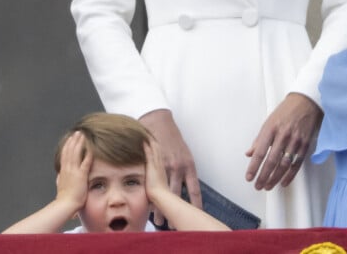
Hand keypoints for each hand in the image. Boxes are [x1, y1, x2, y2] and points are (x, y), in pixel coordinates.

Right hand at [55, 131, 91, 211]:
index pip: (65, 154)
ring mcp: (74, 171)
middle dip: (73, 140)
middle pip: (70, 150)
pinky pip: (85, 162)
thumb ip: (60, 179)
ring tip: (82, 135)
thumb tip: (59, 176)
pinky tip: (91, 147)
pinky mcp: (81, 175)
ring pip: (76, 153)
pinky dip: (88, 153)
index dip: (67, 145)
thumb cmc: (64, 198)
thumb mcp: (60, 186)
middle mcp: (67, 168)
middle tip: (77, 132)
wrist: (65, 205)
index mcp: (63, 171)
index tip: (70, 139)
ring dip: (79, 143)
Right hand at [140, 109, 200, 224]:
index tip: (198, 215)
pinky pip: (153, 182)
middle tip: (173, 224)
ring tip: (159, 221)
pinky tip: (148, 203)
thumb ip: (186, 169)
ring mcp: (165, 166)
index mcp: (189, 166)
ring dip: (161, 207)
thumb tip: (188, 184)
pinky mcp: (153, 163)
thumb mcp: (184, 154)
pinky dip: (150, 192)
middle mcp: (178, 167)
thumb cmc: (173, 138)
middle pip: (179, 194)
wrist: (159, 122)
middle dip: (176, 210)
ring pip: (164, 191)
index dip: (196, 204)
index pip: (195, 190)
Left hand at [245, 93, 321, 189]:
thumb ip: (259, 139)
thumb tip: (249, 153)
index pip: (260, 152)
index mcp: (270, 129)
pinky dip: (290, 175)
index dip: (254, 166)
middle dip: (263, 176)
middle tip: (257, 186)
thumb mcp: (268, 122)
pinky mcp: (305, 145)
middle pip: (271, 161)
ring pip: (284, 165)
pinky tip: (283, 182)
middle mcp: (282, 136)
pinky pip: (297, 164)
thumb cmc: (284, 112)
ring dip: (275, 178)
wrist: (305, 103)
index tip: (249, 177)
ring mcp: (295, 141)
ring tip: (267, 186)